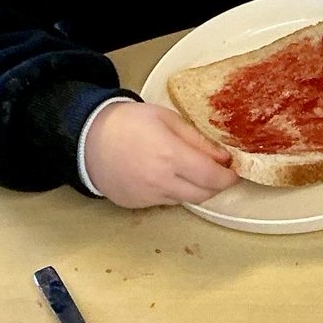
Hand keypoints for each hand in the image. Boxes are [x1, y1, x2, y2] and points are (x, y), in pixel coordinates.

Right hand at [84, 103, 238, 207]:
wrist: (88, 139)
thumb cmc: (127, 122)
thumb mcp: (167, 118)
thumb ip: (197, 139)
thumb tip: (222, 156)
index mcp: (170, 156)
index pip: (212, 177)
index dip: (228, 176)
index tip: (234, 169)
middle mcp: (161, 181)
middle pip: (203, 194)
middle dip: (217, 185)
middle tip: (219, 171)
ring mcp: (148, 196)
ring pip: (185, 199)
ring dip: (196, 188)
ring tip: (192, 169)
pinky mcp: (137, 205)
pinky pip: (166, 201)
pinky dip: (174, 191)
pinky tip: (168, 174)